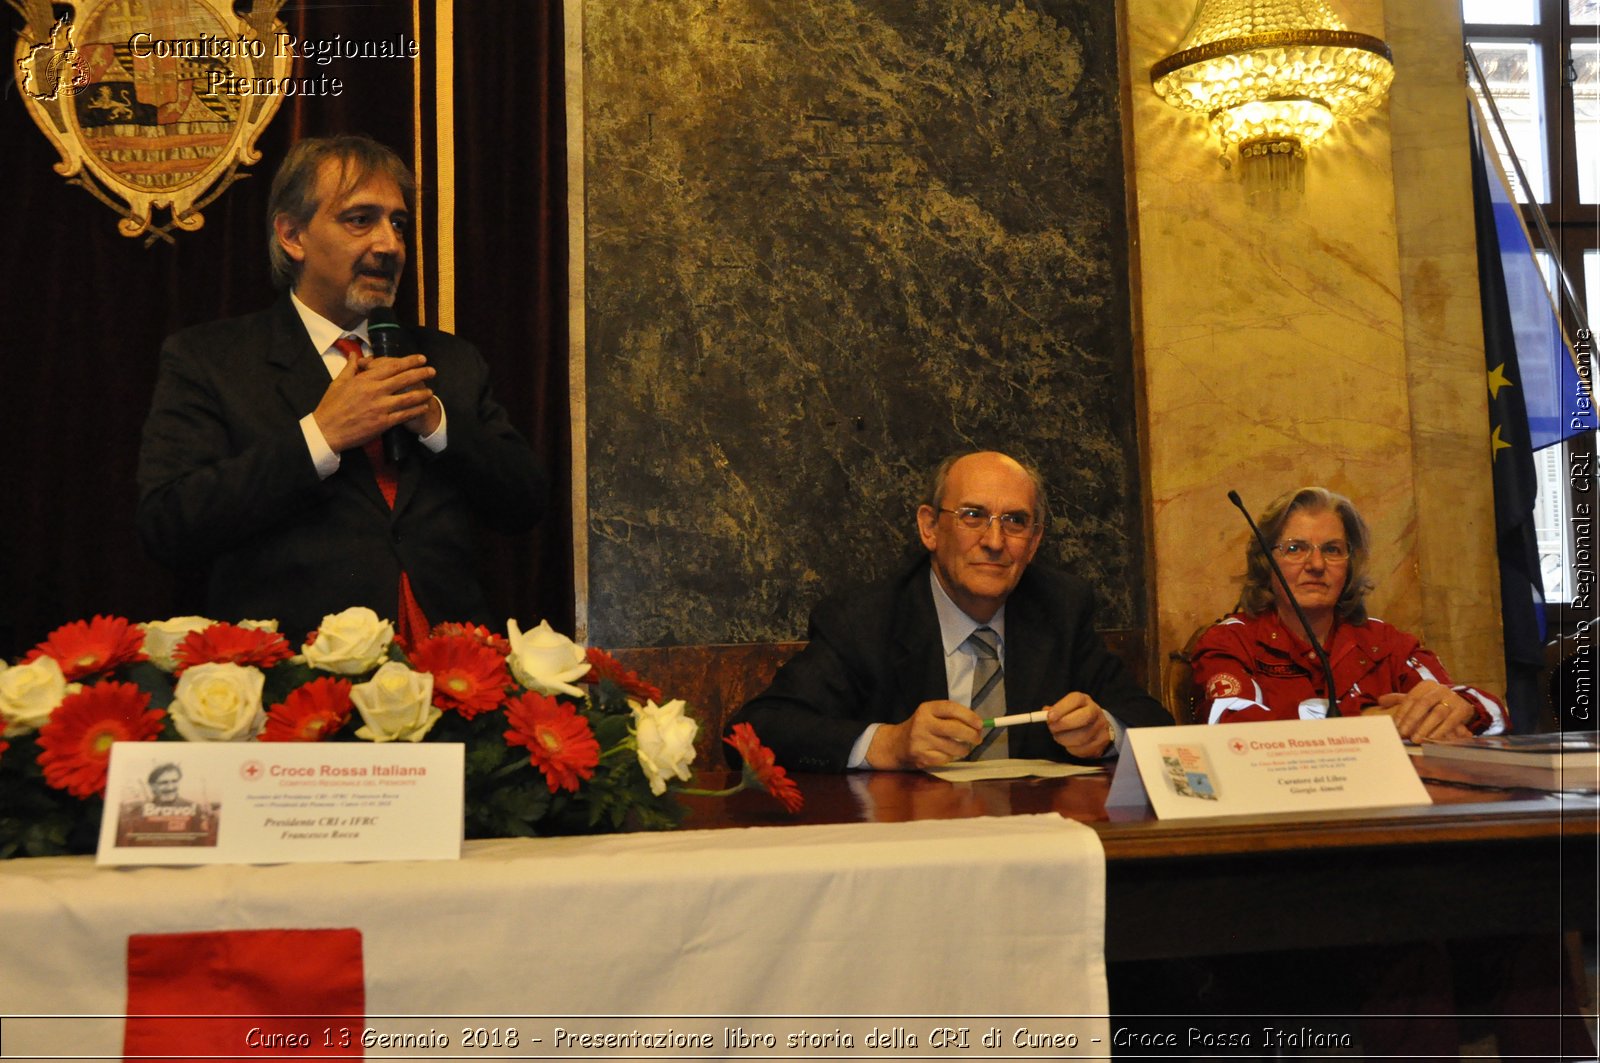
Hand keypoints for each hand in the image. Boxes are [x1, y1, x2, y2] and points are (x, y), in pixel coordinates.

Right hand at [311, 351, 436, 452]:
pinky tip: (424, 407)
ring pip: (408, 398)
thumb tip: (356, 354)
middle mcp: (375, 391)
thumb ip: (351, 367)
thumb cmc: (331, 405)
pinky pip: (404, 415)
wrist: (327, 430)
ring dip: (422, 393)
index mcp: (365, 379)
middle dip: (421, 373)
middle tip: (432, 370)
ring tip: (431, 390)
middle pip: (404, 379)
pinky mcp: (383, 423)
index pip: (392, 366)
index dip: (409, 361)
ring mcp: (381, 407)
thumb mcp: (338, 382)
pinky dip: (416, 410)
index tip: (421, 359)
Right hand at [866, 699, 982, 769]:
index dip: (969, 716)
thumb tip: (978, 725)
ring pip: (953, 747)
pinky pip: (945, 759)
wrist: (896, 744)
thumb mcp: (931, 715)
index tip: (980, 724)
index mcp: (926, 709)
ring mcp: (920, 741)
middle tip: (978, 739)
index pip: (951, 708)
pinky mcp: (921, 757)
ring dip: (964, 749)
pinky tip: (948, 754)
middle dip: (971, 735)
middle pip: (954, 729)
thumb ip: (951, 717)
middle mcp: (922, 723)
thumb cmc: (922, 727)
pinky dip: (951, 757)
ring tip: (964, 748)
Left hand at [1046, 692, 1112, 757]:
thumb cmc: (1075, 716)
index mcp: (1084, 700)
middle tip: (1052, 728)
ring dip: (1064, 739)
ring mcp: (1100, 728)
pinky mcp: (1101, 742)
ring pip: (1081, 737)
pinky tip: (1069, 743)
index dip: (1061, 708)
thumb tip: (1044, 713)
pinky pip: (1083, 749)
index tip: (1049, 717)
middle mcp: (1095, 711)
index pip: (1075, 699)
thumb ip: (1054, 710)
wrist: (1096, 727)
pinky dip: (1071, 748)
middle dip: (1063, 724)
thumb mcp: (1066, 709)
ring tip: (1059, 736)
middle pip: (1083, 717)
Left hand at [1369, 682, 1476, 740]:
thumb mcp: (1418, 698)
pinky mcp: (1462, 709)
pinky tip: (1432, 739)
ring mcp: (1452, 699)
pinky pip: (1451, 721)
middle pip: (1423, 704)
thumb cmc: (1434, 702)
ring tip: (1416, 739)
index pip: (1411, 698)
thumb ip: (1398, 699)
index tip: (1395, 726)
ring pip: (1438, 713)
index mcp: (1426, 685)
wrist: (1462, 703)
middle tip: (1403, 733)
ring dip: (1425, 727)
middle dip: (1412, 720)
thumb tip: (1380, 701)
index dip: (1402, 712)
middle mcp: (1439, 689)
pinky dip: (1441, 731)